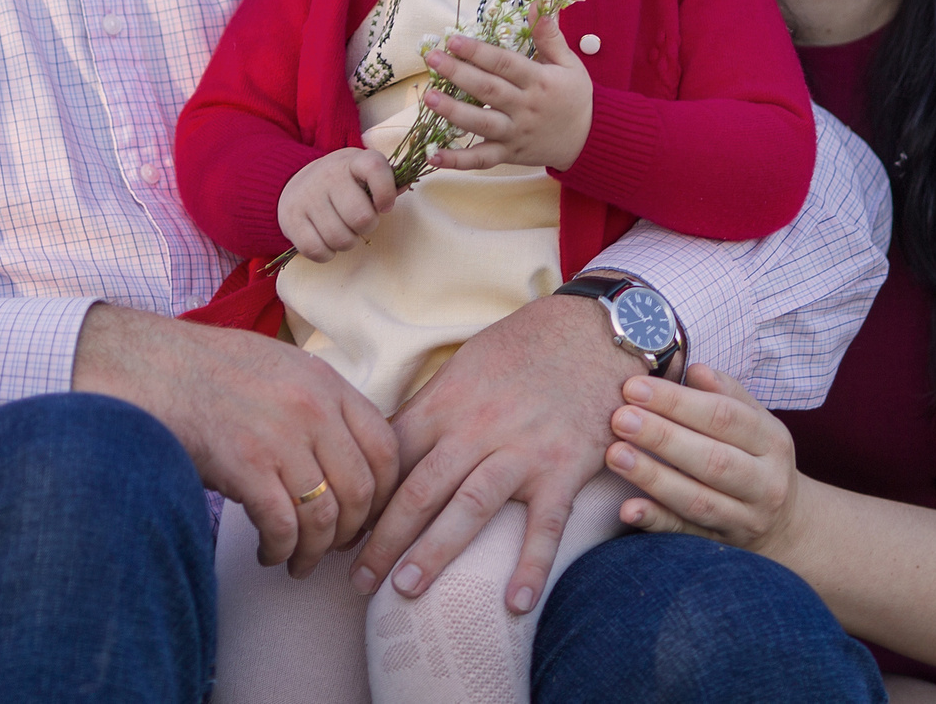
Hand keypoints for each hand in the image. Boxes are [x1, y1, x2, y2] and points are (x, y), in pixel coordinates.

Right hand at [69, 303, 398, 578]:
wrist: (150, 368)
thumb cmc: (210, 371)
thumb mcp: (282, 367)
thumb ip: (320, 402)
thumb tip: (345, 453)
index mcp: (327, 383)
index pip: (386, 447)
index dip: (384, 492)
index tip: (369, 515)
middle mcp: (313, 410)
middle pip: (362, 490)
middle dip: (353, 530)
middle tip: (336, 548)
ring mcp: (281, 439)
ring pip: (325, 516)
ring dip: (315, 551)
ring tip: (298, 561)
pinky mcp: (247, 468)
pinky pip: (283, 527)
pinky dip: (281, 550)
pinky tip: (270, 554)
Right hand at [277, 146, 399, 260]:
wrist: (294, 181)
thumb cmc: (341, 181)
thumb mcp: (363, 172)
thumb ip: (386, 181)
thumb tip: (407, 184)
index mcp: (352, 161)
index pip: (375, 168)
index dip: (386, 192)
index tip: (385, 206)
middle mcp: (327, 175)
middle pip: (360, 217)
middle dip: (367, 226)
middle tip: (361, 222)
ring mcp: (306, 197)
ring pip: (340, 239)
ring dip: (347, 242)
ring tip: (344, 230)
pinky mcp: (291, 219)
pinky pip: (316, 250)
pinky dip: (327, 254)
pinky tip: (327, 241)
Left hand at [351, 293, 639, 611]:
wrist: (593, 332)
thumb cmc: (524, 348)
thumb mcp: (466, 365)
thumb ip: (430, 408)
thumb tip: (385, 447)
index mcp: (448, 402)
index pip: (392, 455)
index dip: (364, 495)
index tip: (343, 529)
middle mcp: (478, 428)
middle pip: (420, 489)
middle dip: (383, 538)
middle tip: (358, 580)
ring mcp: (522, 451)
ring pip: (469, 507)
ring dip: (434, 552)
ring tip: (405, 591)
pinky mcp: (565, 469)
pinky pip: (545, 524)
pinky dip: (532, 564)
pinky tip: (515, 604)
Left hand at [419, 15, 592, 171]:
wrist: (588, 139)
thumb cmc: (575, 97)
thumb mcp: (569, 63)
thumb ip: (550, 36)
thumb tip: (536, 5)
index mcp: (539, 82)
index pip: (505, 64)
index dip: (479, 52)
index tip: (454, 40)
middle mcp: (525, 108)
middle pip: (488, 90)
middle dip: (458, 74)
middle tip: (433, 59)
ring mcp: (515, 133)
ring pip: (481, 123)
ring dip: (453, 112)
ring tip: (429, 98)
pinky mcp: (509, 154)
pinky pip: (481, 160)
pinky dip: (458, 161)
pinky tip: (434, 156)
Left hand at [604, 364, 808, 559]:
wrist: (788, 526)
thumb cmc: (758, 458)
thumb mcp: (756, 422)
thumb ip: (727, 394)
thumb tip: (695, 370)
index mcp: (772, 442)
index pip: (724, 417)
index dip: (678, 402)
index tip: (634, 387)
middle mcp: (764, 483)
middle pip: (712, 460)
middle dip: (663, 437)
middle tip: (620, 418)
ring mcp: (744, 520)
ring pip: (698, 500)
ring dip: (653, 478)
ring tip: (615, 455)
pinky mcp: (720, 545)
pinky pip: (686, 535)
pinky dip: (657, 522)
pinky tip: (628, 508)